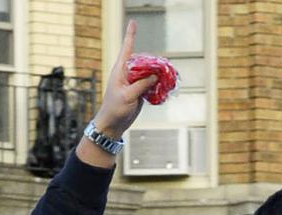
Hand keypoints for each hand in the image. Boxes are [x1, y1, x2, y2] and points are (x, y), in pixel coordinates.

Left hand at [77, 20, 156, 165]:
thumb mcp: (128, 96)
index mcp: (120, 70)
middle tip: (164, 68)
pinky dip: (158, 85)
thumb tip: (155, 75)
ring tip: (168, 77)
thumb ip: (141, 84)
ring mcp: (134, 82)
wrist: (113, 125)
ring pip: (149, 72)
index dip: (131, 35)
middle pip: (144, 61)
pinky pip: (151, 84)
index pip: (127, 49)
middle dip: (154, 62)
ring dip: (159, 74)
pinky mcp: (140, 91)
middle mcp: (127, 73)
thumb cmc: (115, 109)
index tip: (133, 22)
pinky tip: (164, 87)